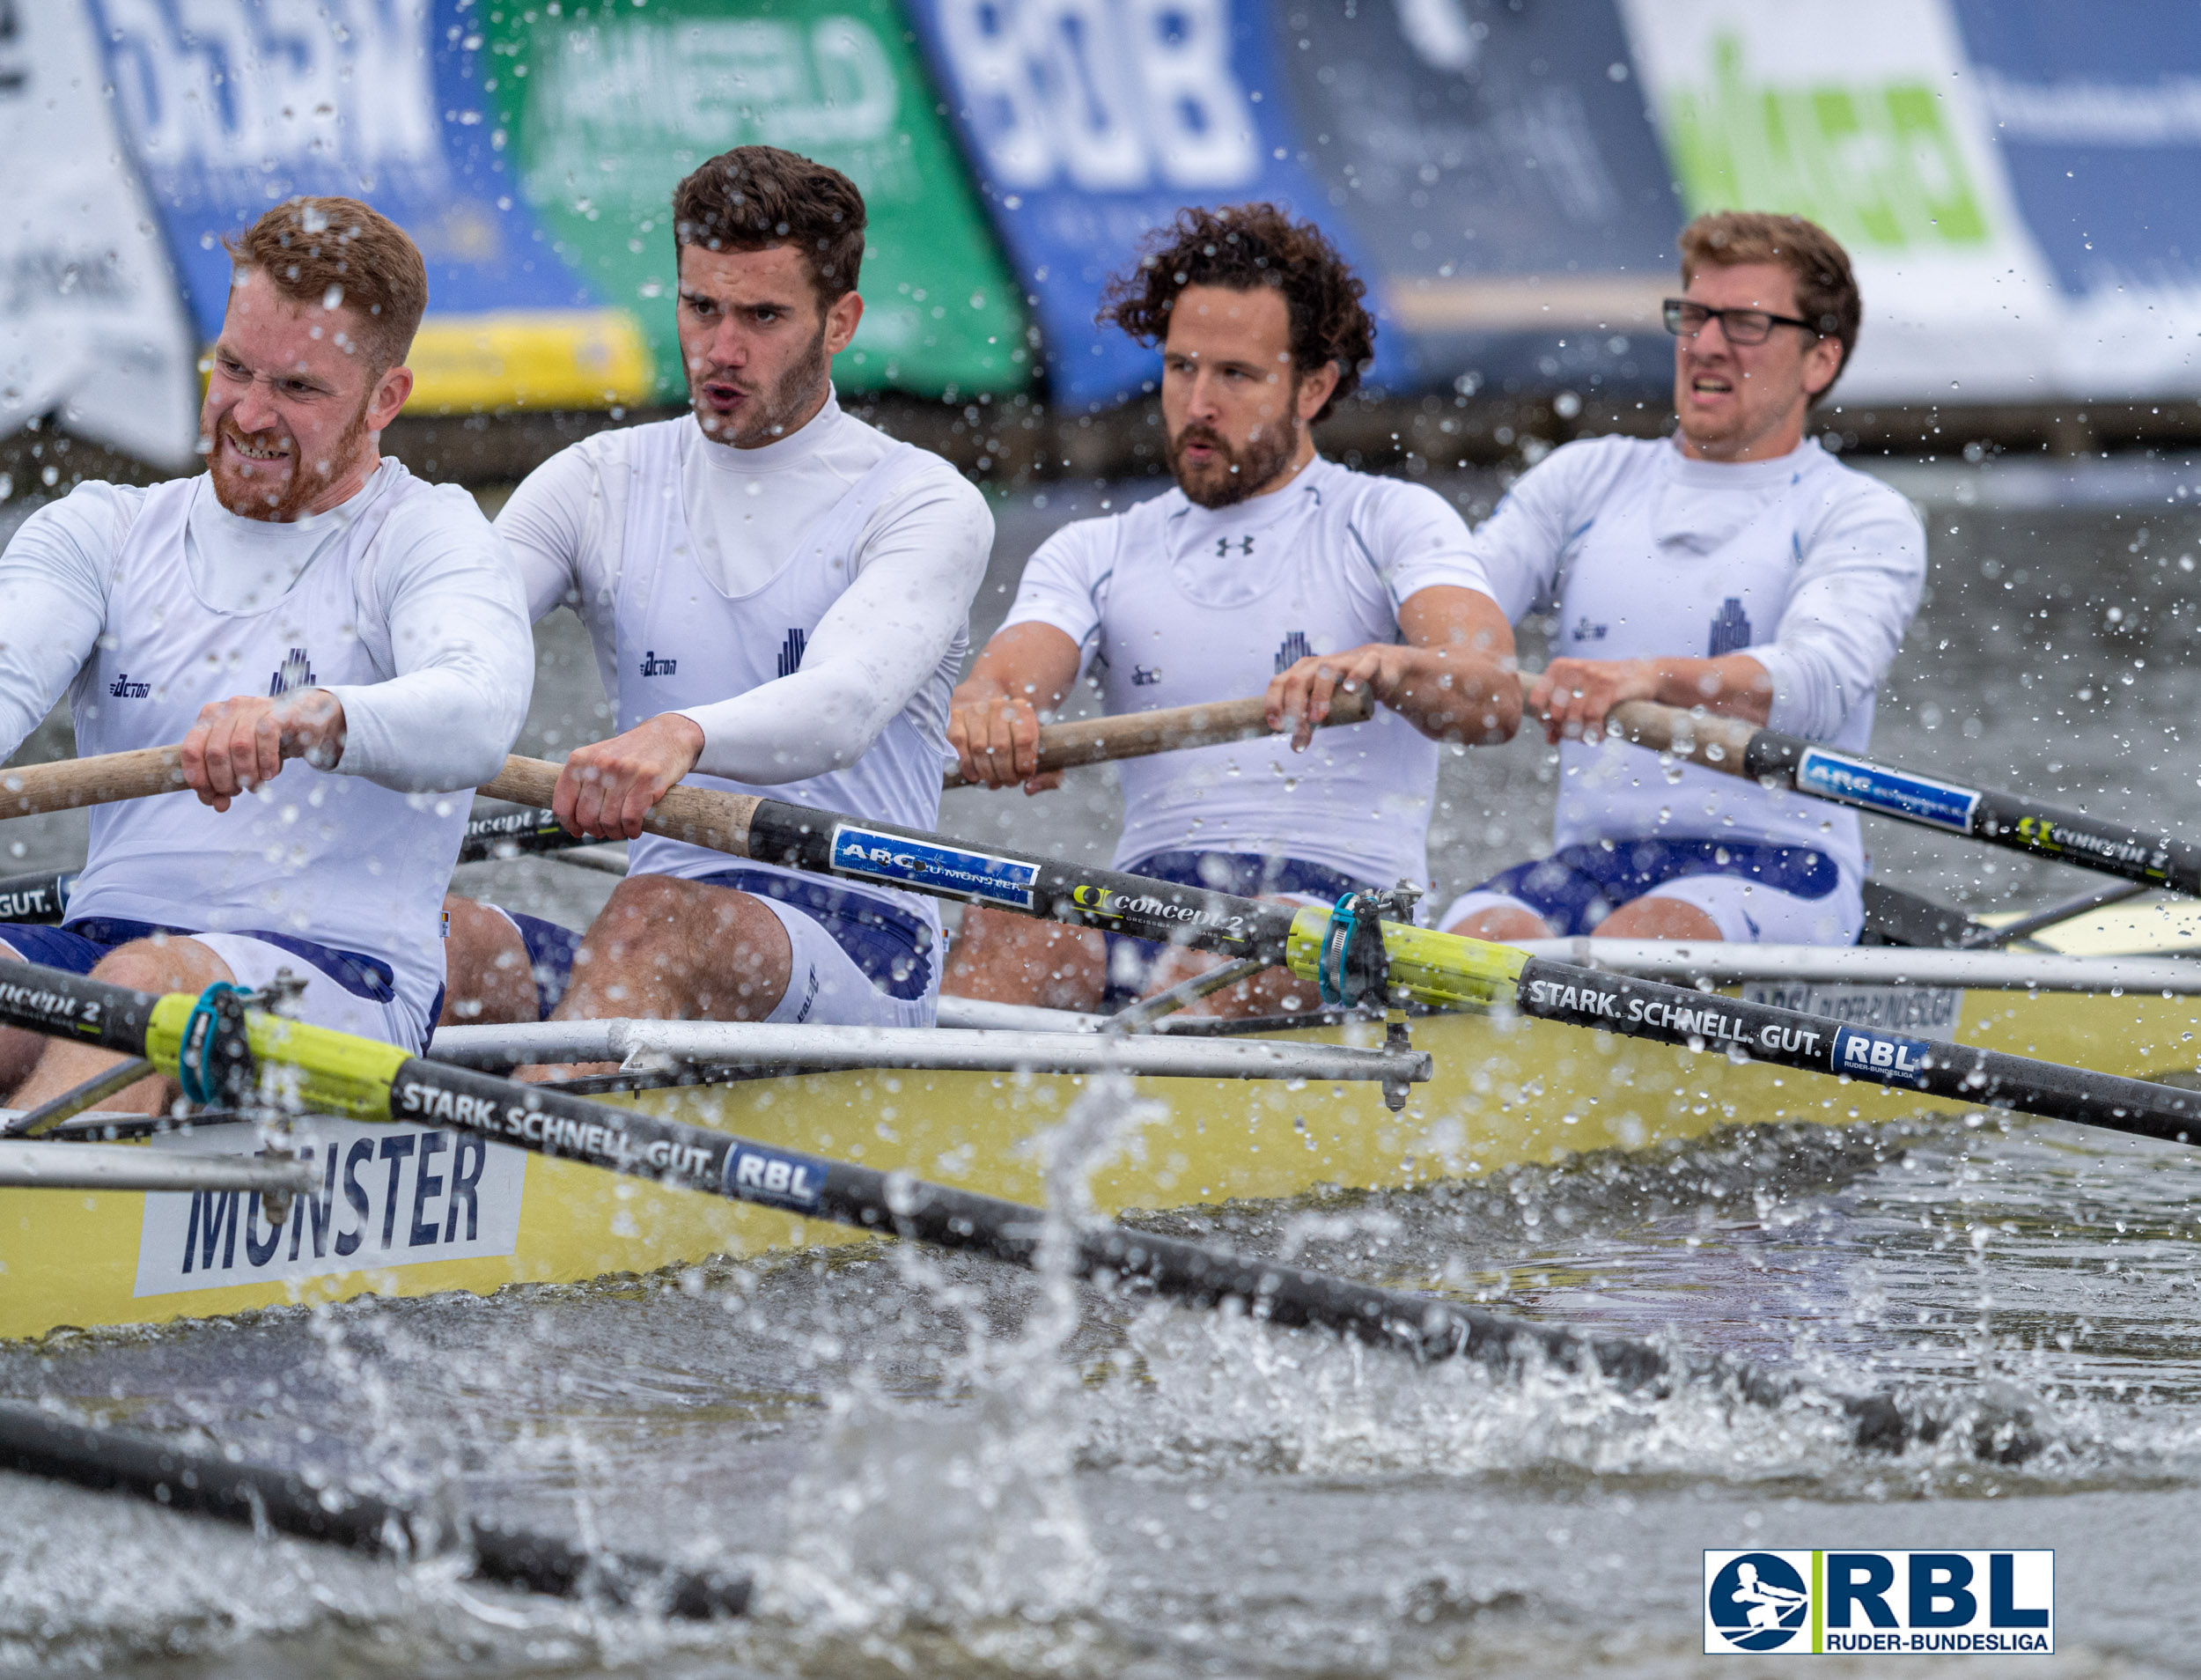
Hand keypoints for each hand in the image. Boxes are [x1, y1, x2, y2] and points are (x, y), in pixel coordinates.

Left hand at [181, 689, 346, 811]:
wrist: (304, 720)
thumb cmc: (265, 743)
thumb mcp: (239, 761)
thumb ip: (225, 780)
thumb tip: (219, 805)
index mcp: (210, 717)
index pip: (191, 750)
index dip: (198, 778)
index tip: (210, 796)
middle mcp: (228, 709)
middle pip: (214, 752)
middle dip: (224, 781)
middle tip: (237, 791)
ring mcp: (253, 708)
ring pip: (239, 746)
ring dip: (246, 775)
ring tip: (254, 785)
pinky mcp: (278, 712)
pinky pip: (266, 737)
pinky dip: (266, 761)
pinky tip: (270, 774)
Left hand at [554, 713, 705, 839]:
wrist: (666, 734)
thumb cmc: (630, 754)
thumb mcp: (598, 759)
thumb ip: (582, 784)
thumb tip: (572, 823)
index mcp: (581, 759)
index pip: (563, 803)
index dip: (569, 824)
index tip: (577, 831)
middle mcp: (600, 763)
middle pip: (587, 816)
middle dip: (596, 830)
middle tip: (606, 831)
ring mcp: (624, 771)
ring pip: (609, 821)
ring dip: (616, 833)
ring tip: (622, 830)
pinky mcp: (648, 780)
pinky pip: (631, 818)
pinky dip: (632, 830)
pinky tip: (635, 828)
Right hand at [948, 691, 1059, 793]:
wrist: (991, 713)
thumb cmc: (1019, 740)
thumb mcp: (1040, 751)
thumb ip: (1048, 775)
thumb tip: (1030, 789)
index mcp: (1023, 710)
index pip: (1024, 739)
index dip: (1024, 764)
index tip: (1024, 776)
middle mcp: (998, 706)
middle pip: (1001, 747)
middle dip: (1005, 773)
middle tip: (1009, 782)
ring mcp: (976, 710)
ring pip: (979, 748)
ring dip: (987, 773)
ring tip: (994, 782)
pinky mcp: (956, 717)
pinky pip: (959, 744)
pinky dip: (967, 765)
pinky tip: (976, 777)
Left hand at [1265, 644, 1409, 750]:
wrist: (1379, 671)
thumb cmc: (1343, 691)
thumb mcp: (1322, 707)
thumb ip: (1308, 725)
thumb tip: (1296, 747)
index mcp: (1301, 672)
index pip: (1279, 683)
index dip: (1273, 704)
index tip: (1277, 727)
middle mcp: (1318, 664)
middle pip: (1298, 681)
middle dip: (1294, 708)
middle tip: (1298, 732)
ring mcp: (1343, 661)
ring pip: (1325, 672)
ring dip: (1318, 696)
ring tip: (1318, 719)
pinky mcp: (1368, 662)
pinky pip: (1362, 666)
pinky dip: (1355, 676)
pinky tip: (1350, 689)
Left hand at [1527, 657, 1660, 745]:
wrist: (1642, 674)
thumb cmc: (1605, 687)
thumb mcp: (1580, 695)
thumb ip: (1563, 715)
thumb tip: (1550, 740)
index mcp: (1559, 667)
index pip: (1537, 700)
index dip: (1543, 721)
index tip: (1555, 730)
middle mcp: (1573, 669)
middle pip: (1554, 712)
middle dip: (1563, 731)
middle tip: (1575, 737)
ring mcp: (1592, 676)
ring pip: (1573, 717)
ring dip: (1579, 735)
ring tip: (1587, 739)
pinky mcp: (1610, 686)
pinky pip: (1593, 717)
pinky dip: (1594, 733)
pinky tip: (1599, 737)